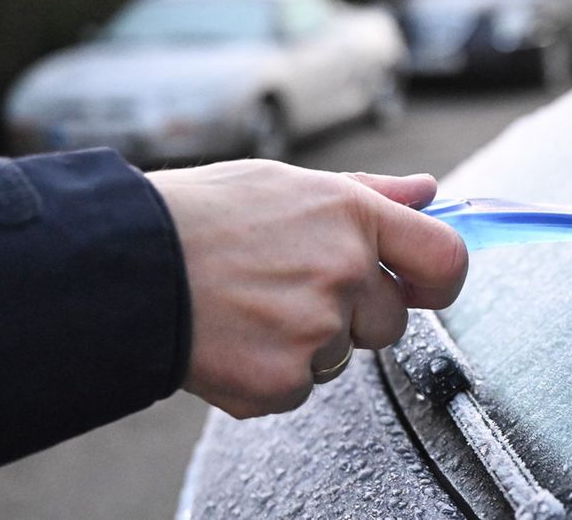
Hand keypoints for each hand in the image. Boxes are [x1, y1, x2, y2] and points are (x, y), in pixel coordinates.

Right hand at [146, 160, 466, 418]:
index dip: (440, 279)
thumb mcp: (288, 183)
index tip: (423, 286)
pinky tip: (234, 337)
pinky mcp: (282, 380)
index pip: (446, 258)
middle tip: (291, 290)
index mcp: (353, 216)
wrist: (125, 264)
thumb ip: (368, 193)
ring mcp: (316, 329)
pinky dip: (271, 373)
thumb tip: (426, 192)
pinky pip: (301, 387)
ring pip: (341, 355)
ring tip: (250, 306)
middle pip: (392, 320)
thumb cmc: (201, 216)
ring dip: (308, 343)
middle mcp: (344, 271)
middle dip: (354, 314)